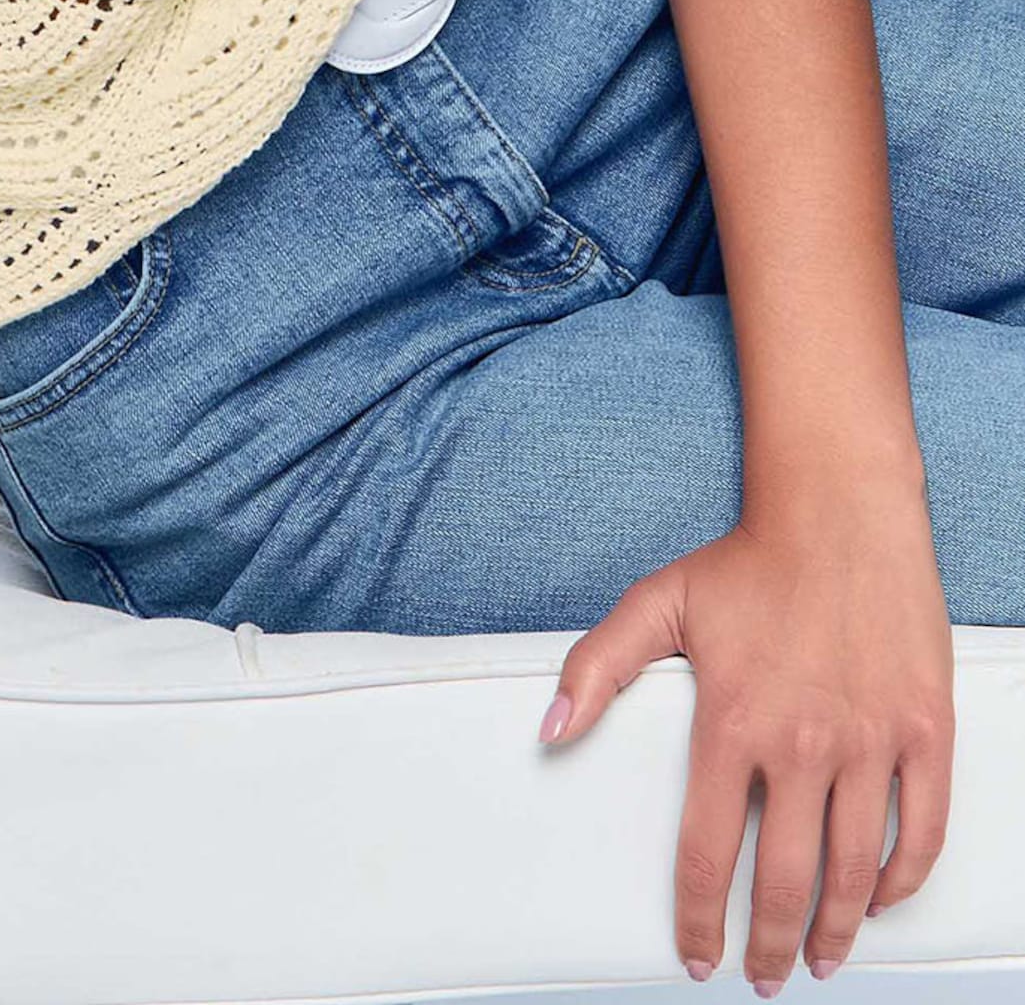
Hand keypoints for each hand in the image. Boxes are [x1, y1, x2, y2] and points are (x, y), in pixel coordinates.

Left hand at [539, 493, 953, 987]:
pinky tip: (878, 898)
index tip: (698, 955)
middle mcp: (802, 742)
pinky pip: (919, 829)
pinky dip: (900, 878)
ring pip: (854, 870)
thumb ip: (597, 668)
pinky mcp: (924, 730)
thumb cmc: (751, 560)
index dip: (701, 919)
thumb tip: (549, 729)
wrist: (840, 513)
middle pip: (786, 881)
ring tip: (821, 961)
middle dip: (771, 946)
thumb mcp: (657, 603)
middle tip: (763, 976)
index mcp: (733, 722)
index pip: (709, 853)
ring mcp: (868, 740)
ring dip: (837, 931)